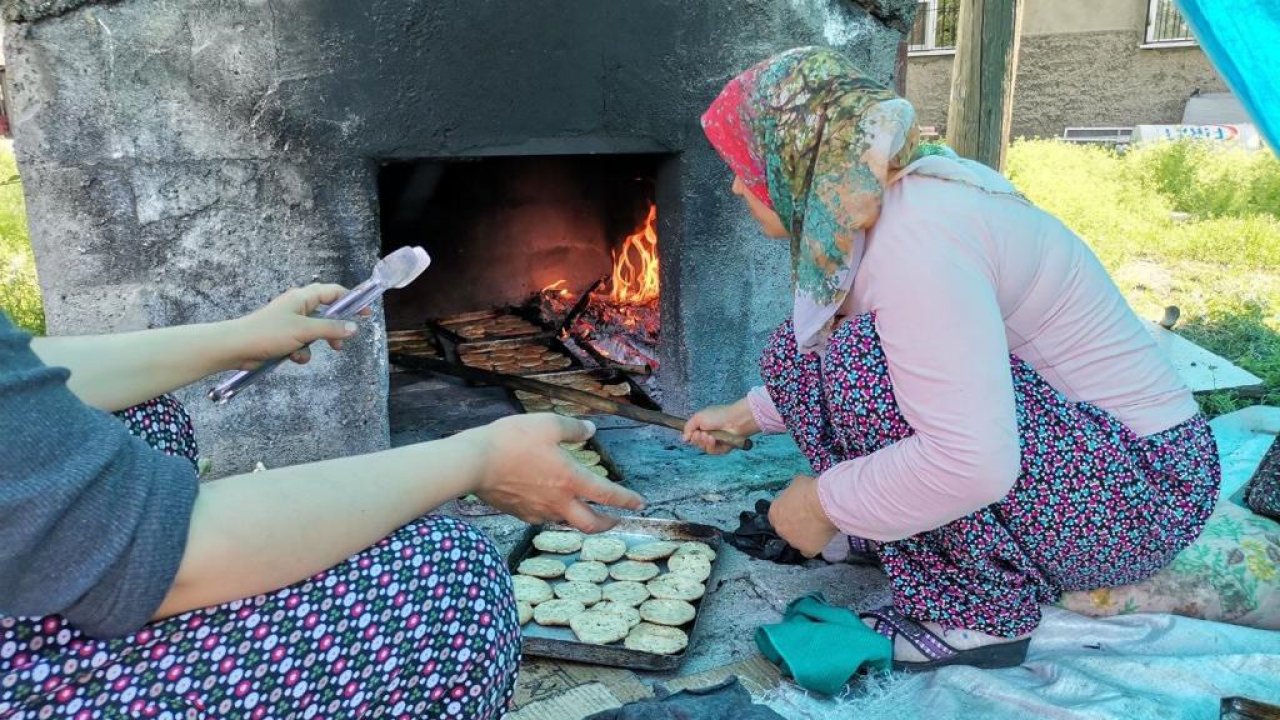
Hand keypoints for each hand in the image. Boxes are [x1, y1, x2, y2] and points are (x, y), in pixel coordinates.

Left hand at [226, 284, 370, 369]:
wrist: (237, 347)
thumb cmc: (269, 333)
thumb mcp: (305, 330)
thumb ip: (331, 329)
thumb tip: (354, 328)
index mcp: (303, 297)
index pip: (333, 292)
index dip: (350, 300)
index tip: (365, 312)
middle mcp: (297, 307)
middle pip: (326, 314)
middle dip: (334, 329)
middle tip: (344, 341)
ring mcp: (290, 322)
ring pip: (315, 332)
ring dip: (317, 343)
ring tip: (315, 352)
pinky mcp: (283, 337)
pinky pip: (302, 343)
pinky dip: (301, 351)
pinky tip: (294, 357)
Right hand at [465, 414, 647, 532]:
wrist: (474, 463)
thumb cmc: (512, 440)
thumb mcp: (547, 424)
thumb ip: (573, 428)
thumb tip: (590, 429)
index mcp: (570, 479)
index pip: (607, 495)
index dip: (627, 499)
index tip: (640, 503)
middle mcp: (558, 501)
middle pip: (590, 524)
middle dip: (608, 524)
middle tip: (616, 520)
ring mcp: (538, 511)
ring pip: (566, 521)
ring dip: (579, 517)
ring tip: (582, 508)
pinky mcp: (519, 513)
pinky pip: (542, 517)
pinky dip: (553, 513)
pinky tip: (548, 503)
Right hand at [682, 397, 759, 454]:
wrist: (734, 420)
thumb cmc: (717, 416)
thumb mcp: (698, 417)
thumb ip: (688, 427)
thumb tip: (684, 438)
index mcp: (703, 426)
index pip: (692, 436)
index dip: (690, 436)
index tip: (692, 433)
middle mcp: (709, 434)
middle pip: (697, 443)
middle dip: (697, 439)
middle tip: (700, 434)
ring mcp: (716, 442)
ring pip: (704, 448)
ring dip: (704, 443)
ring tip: (708, 436)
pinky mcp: (723, 448)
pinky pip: (713, 451)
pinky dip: (711, 446)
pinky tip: (713, 440)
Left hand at [768, 475, 838, 556]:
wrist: (825, 504)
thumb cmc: (810, 490)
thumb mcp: (797, 483)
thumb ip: (793, 492)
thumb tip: (798, 493)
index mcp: (774, 513)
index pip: (776, 517)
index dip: (786, 515)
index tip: (796, 512)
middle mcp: (780, 529)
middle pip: (785, 531)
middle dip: (794, 527)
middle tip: (808, 520)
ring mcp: (792, 541)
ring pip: (796, 542)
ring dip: (804, 537)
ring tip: (817, 528)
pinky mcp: (806, 550)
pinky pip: (808, 551)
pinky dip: (813, 546)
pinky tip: (820, 539)